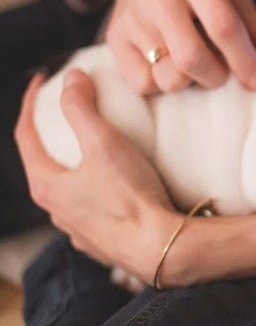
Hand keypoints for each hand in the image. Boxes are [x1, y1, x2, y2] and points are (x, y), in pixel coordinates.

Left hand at [15, 70, 255, 286]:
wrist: (161, 247)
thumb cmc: (130, 197)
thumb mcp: (104, 143)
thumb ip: (83, 108)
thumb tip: (72, 78)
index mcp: (47, 186)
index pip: (25, 136)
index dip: (31, 104)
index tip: (42, 82)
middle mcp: (56, 211)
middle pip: (44, 165)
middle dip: (52, 136)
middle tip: (67, 115)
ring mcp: (78, 230)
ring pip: (68, 191)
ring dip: (74, 167)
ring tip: (94, 150)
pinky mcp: (102, 242)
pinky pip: (92, 210)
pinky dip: (96, 190)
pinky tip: (115, 187)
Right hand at [105, 0, 255, 93]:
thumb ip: (253, 25)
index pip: (223, 26)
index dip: (244, 60)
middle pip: (192, 58)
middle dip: (216, 77)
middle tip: (221, 74)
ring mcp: (131, 15)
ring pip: (168, 77)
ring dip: (189, 82)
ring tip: (193, 65)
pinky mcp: (114, 38)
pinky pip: (143, 84)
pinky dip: (161, 84)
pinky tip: (167, 64)